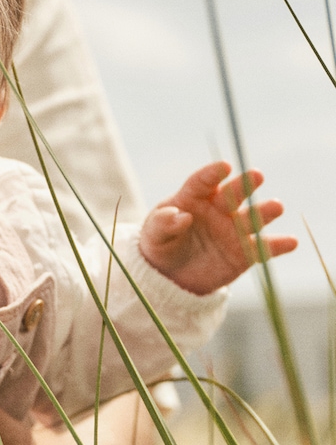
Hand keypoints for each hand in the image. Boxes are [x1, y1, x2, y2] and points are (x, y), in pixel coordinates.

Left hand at [139, 161, 295, 295]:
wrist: (169, 276)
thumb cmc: (161, 244)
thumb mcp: (153, 235)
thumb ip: (163, 223)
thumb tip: (180, 217)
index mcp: (195, 197)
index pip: (203, 181)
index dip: (212, 173)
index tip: (223, 168)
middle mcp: (220, 208)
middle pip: (234, 193)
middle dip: (245, 184)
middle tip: (256, 176)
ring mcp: (234, 229)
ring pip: (252, 217)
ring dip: (265, 211)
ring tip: (276, 207)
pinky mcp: (244, 252)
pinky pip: (263, 248)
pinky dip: (278, 245)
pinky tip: (291, 242)